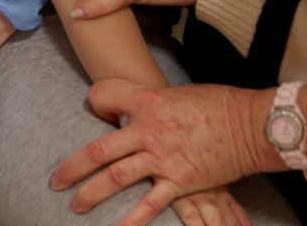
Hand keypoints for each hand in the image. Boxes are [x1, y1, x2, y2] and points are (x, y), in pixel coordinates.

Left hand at [49, 80, 263, 225]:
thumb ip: (153, 102)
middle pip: (99, 149)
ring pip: (115, 178)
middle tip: (56, 180)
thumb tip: (138, 107)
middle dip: (73, 167)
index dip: (95, 102)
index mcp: (148, 101)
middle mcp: (148, 130)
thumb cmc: (218, 103)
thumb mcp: (177, 94)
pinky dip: (131, 220)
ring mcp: (162, 157)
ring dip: (91, 193)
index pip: (103, 96)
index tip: (94, 109)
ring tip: (75, 205)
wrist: (250, 123)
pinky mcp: (179, 181)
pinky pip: (149, 204)